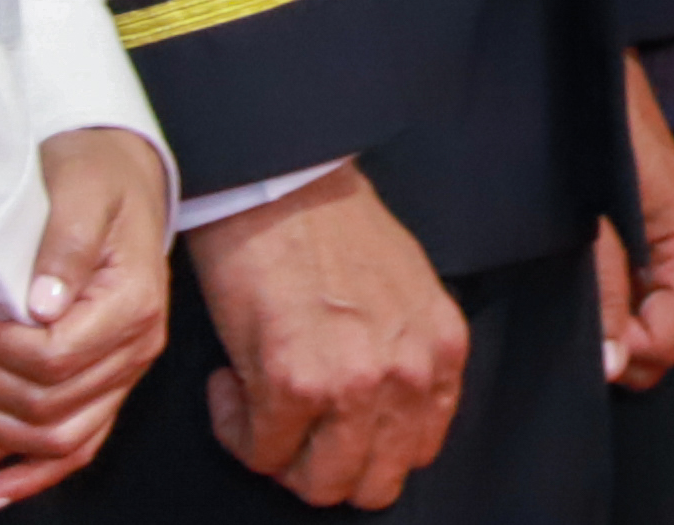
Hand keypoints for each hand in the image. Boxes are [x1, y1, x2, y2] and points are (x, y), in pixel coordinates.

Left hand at [0, 127, 173, 508]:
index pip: (52, 356)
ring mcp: (124, 373)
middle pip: (46, 403)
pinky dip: (34, 478)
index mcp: (134, 304)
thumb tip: (40, 305)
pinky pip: (77, 448)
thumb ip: (66, 244)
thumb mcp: (83, 190)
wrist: (122, 177)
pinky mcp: (108, 385)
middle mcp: (138, 348)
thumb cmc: (98, 179)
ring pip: (55, 437)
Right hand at [190, 164, 468, 510]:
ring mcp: (354, 384)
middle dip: (323, 465)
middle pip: (372, 484)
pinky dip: (236, 428)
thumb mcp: (406, 295)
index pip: (417, 452)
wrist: (282, 188)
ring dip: (281, 455)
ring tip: (260, 403)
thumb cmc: (333, 232)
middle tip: (291, 427)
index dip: (365, 449)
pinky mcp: (294, 385)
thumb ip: (406, 358)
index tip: (330, 425)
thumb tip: (380, 422)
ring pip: (318, 484)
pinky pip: (260, 453)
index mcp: (442, 350)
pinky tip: (231, 382)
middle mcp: (408, 374)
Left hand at [593, 52, 673, 393]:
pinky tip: (581, 279)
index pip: (668, 344)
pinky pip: (642, 293)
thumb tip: (611, 366)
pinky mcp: (659, 234)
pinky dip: (611, 300)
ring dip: (611, 320)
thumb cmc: (599, 135)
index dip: (620, 355)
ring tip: (569, 293)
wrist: (590, 71)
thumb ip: (606, 292)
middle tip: (567, 315)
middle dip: (617, 342)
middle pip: (664, 339)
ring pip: (651, 319)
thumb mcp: (598, 221)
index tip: (573, 342)